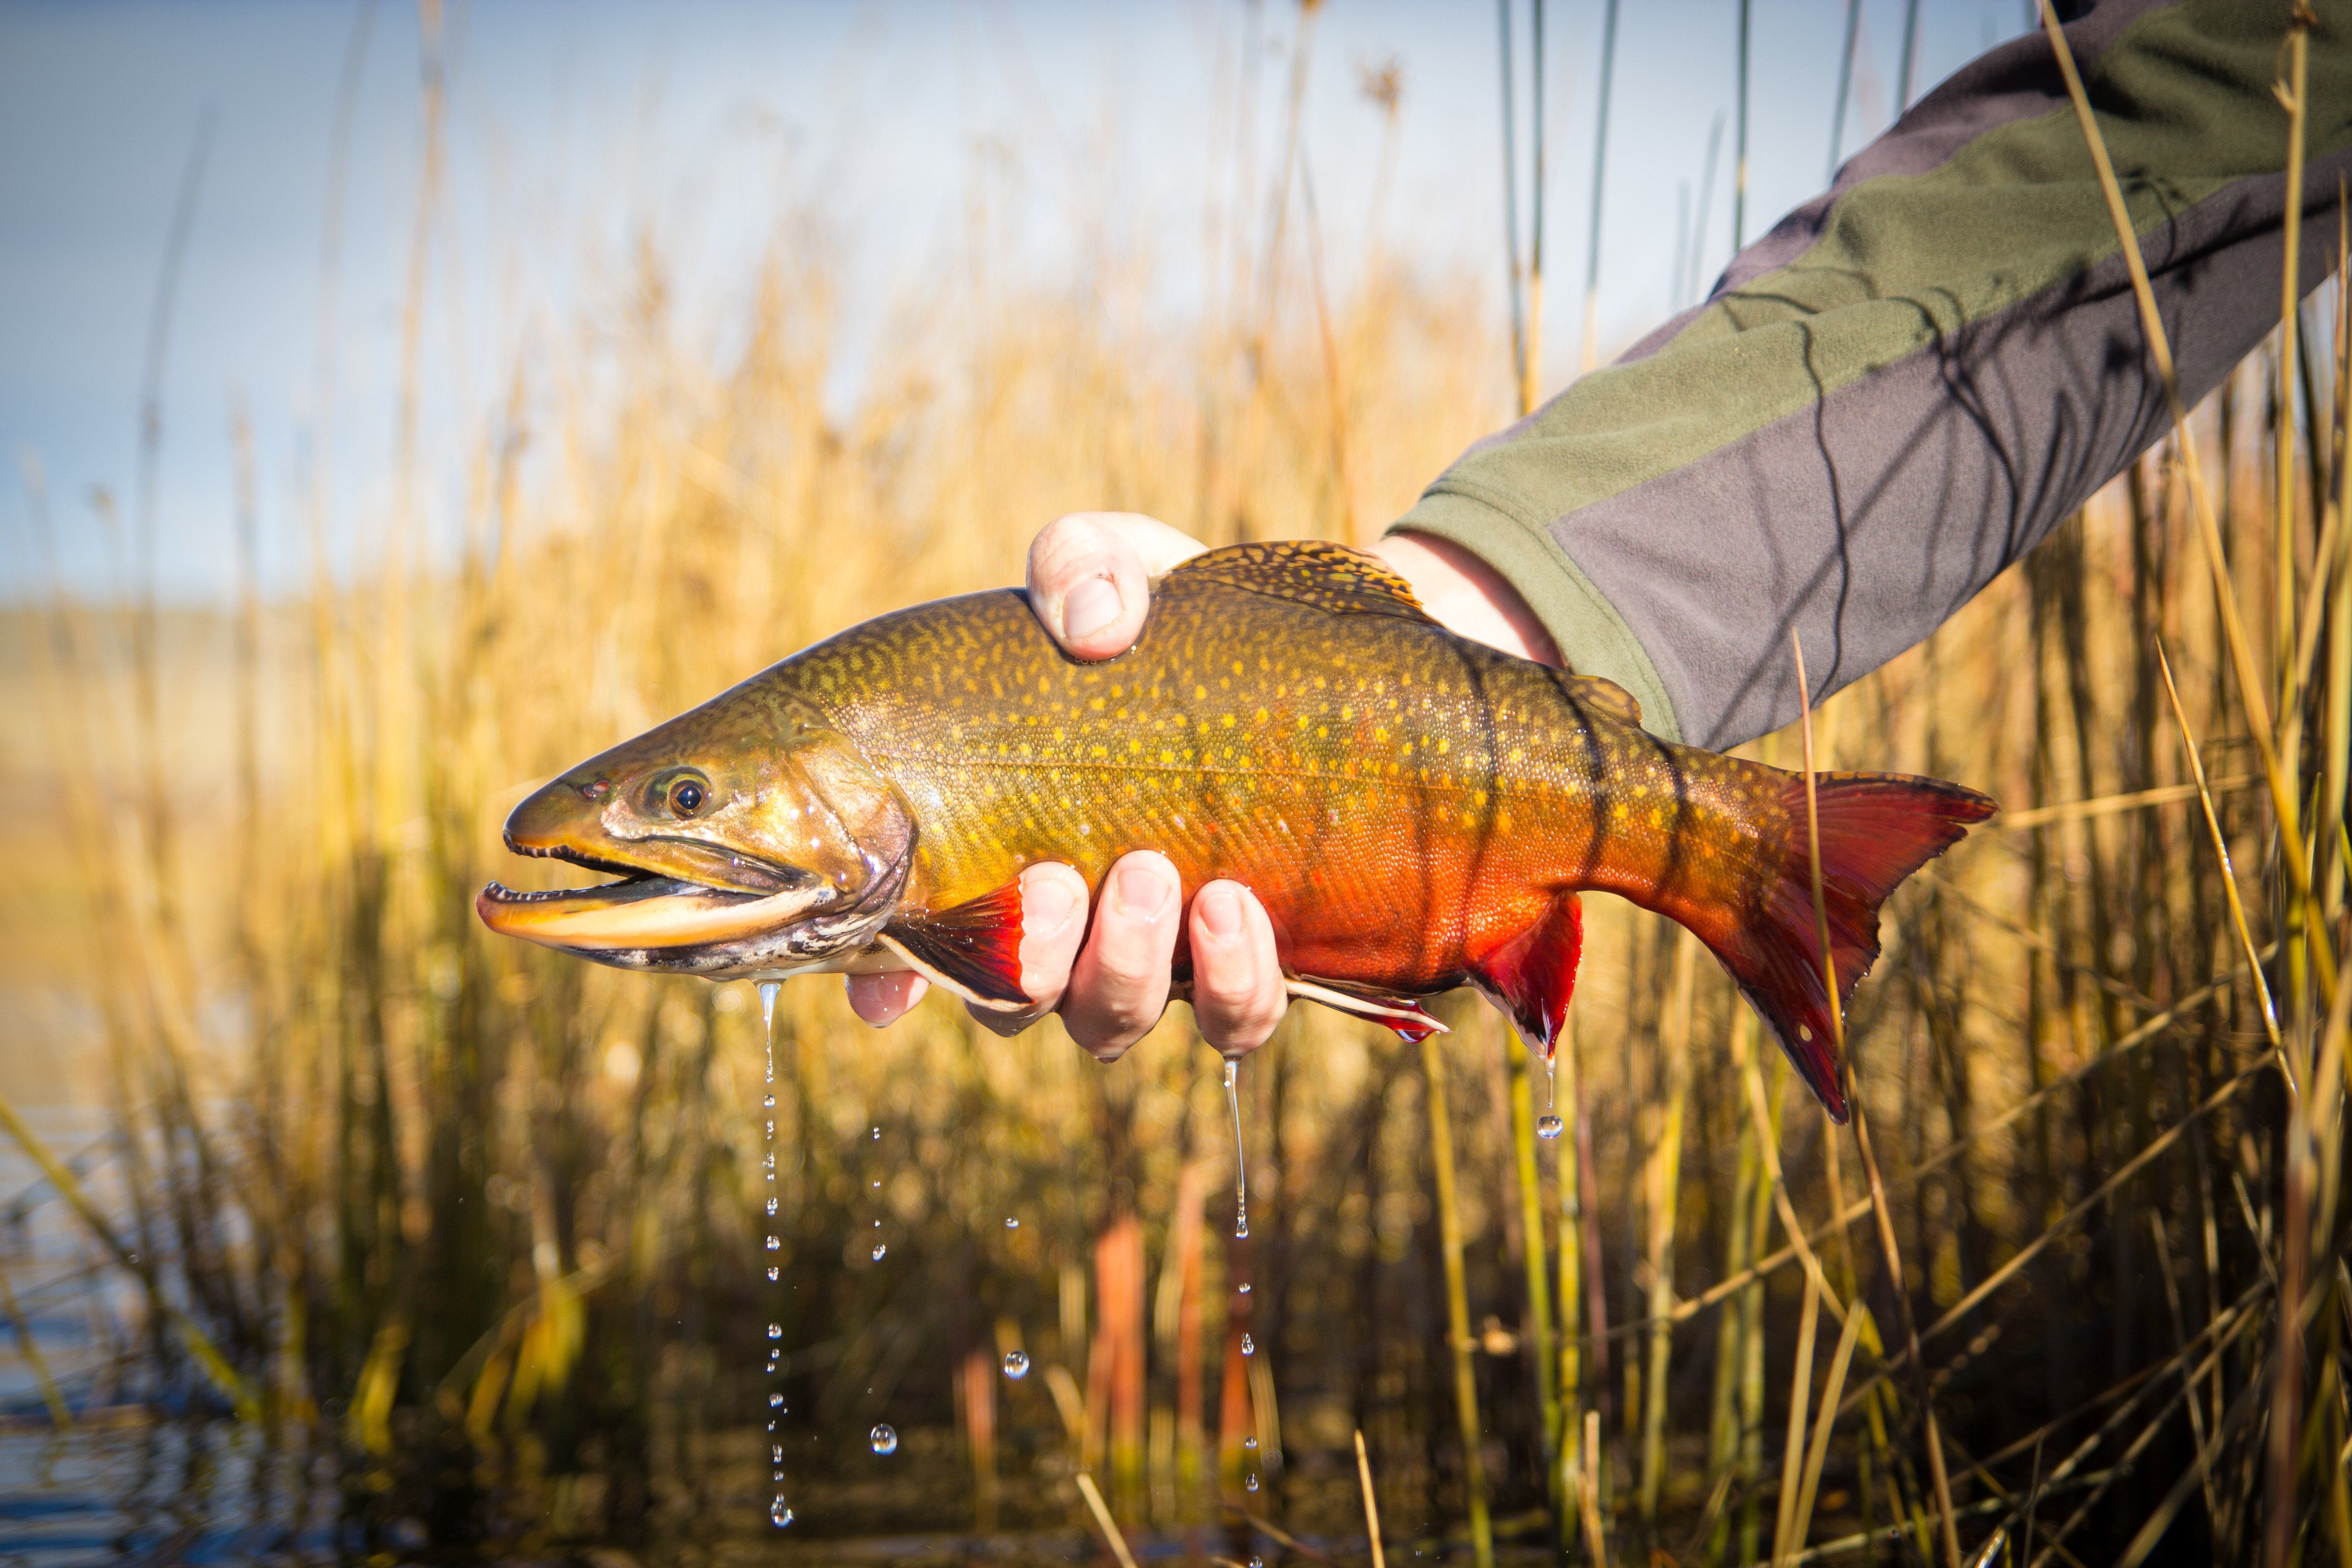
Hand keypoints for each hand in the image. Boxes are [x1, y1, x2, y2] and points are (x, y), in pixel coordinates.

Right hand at [847, 511, 1555, 1057]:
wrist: (1316, 657)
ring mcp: (1153, 957)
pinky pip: (1231, 1021)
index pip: (914, 940)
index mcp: (993, 842)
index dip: (886, 978)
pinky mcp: (1249, 966)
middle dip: (1027, 957)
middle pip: (1010, 1000)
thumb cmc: (1178, 620)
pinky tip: (1235, 907)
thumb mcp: (1121, 563)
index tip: (888, 985)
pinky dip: (1228, 982)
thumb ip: (1081, 566)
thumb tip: (1092, 621)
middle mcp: (1061, 923)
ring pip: (1107, 1021)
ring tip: (1153, 874)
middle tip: (1057, 877)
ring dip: (1120, 966)